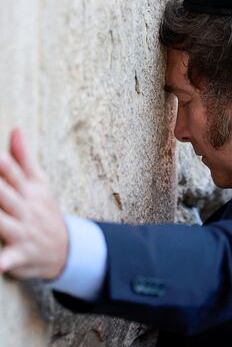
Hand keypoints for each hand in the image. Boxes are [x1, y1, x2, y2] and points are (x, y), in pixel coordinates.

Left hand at [0, 128, 67, 279]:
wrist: (65, 248)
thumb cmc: (44, 211)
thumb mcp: (40, 183)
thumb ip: (24, 158)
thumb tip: (16, 129)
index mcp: (30, 190)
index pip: (11, 171)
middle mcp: (26, 208)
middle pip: (4, 193)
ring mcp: (24, 231)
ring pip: (2, 223)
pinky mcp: (20, 255)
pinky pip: (10, 259)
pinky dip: (3, 262)